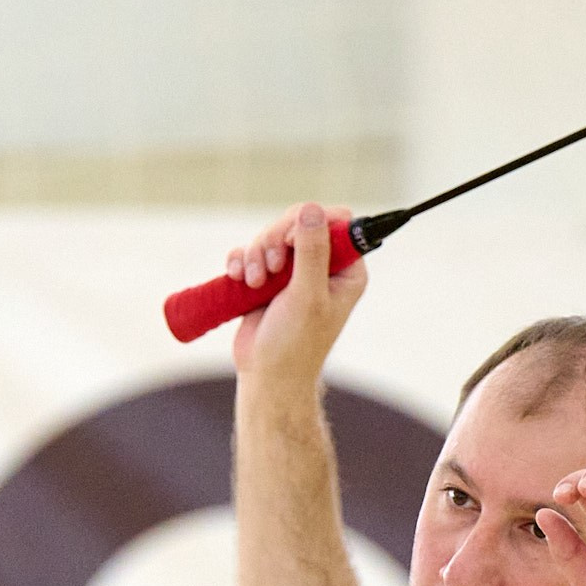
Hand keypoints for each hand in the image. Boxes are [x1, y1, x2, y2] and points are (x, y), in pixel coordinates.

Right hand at [228, 203, 365, 383]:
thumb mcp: (307, 295)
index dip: (310, 223)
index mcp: (346, 269)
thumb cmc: (296, 343)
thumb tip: (313, 210)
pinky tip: (239, 279)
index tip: (290, 243)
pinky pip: (250, 251)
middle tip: (269, 267)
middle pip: (298, 222)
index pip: (338, 222)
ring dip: (256, 254)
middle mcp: (323, 266)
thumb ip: (312, 252)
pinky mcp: (266, 278)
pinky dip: (241, 261)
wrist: (267, 375)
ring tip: (254, 282)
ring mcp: (293, 271)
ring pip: (271, 235)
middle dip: (276, 239)